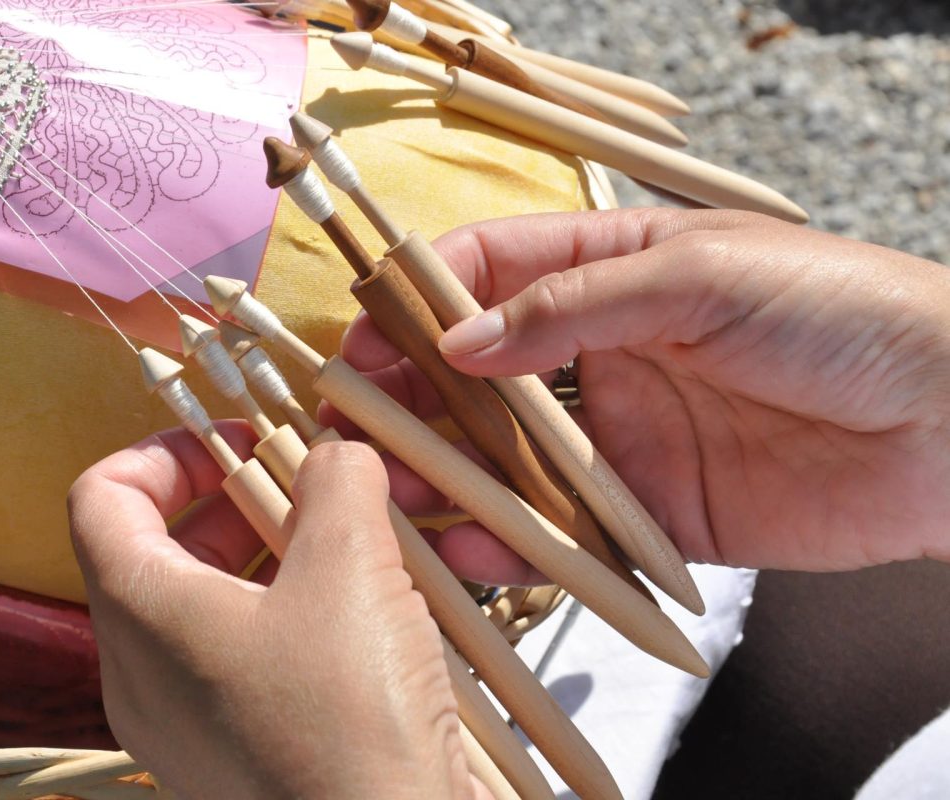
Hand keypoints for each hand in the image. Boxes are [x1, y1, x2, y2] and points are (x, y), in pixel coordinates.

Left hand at [69, 429, 484, 798]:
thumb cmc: (350, 720)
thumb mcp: (351, 570)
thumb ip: (336, 483)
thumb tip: (336, 455)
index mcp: (140, 614)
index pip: (102, 496)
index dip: (168, 449)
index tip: (245, 440)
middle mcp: (141, 673)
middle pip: (161, 549)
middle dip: (240, 499)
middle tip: (316, 486)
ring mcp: (184, 726)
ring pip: (208, 608)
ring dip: (276, 558)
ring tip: (355, 546)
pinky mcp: (232, 759)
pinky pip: (241, 664)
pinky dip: (291, 621)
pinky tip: (366, 620)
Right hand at [335, 209, 949, 581]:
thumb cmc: (842, 313)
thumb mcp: (701, 275)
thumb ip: (573, 307)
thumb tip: (458, 341)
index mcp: (616, 269)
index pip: (494, 270)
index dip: (422, 298)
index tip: (366, 337)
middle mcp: (608, 352)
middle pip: (483, 373)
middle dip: (413, 396)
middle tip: (351, 428)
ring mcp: (626, 436)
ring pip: (511, 456)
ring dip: (445, 473)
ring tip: (384, 496)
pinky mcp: (653, 515)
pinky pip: (566, 529)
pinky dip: (511, 542)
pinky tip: (462, 547)